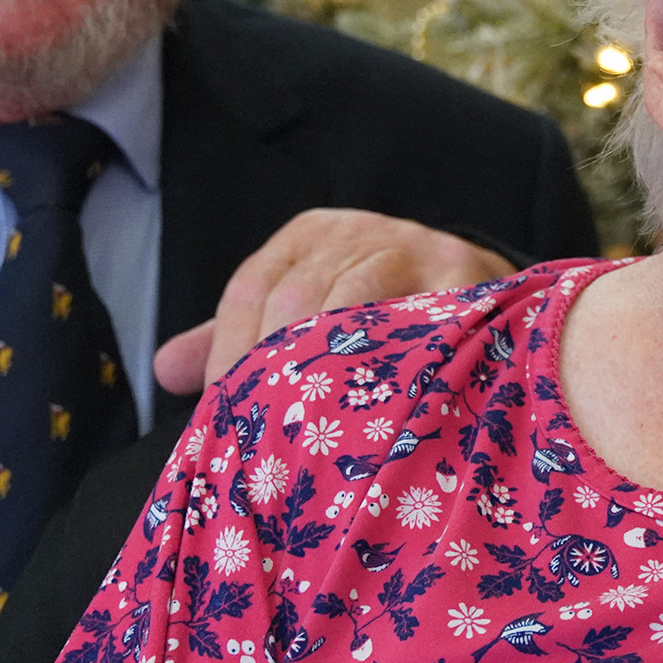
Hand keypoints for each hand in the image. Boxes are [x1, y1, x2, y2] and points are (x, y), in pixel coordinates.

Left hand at [152, 210, 513, 395]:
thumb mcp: (312, 311)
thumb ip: (244, 338)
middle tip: (260, 432)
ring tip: (307, 427)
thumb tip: (166, 372)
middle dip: (271, 366)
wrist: (496, 298)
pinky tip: (371, 405)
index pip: (251, 286)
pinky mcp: (466, 280)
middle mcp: (360, 231)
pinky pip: (417, 323)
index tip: (221, 411)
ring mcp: (416, 249)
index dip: (229, 352)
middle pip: (294, 296)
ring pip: (350, 304)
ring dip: (324, 370)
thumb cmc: (388, 312)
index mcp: (312, 235)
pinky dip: (388, 364)